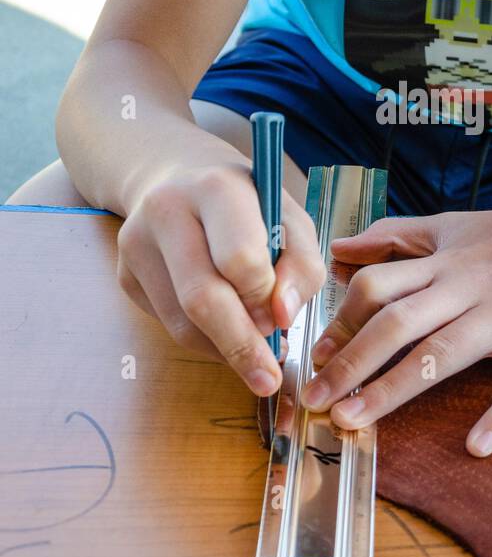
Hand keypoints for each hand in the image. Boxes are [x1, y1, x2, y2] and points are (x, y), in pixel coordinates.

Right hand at [116, 158, 325, 396]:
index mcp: (215, 187)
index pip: (239, 258)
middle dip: (241, 345)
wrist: (177, 178)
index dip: (264, 297)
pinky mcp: (125, 275)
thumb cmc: (249, 204)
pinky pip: (168, 326)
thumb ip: (301, 266)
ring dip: (223, 349)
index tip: (281, 319)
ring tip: (254, 352)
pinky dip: (204, 341)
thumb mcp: (290, 219)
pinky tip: (225, 329)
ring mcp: (136, 244)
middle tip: (268, 378)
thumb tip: (281, 318)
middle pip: (201, 298)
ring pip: (181, 323)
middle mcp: (166, 210)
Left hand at [302, 177, 491, 453]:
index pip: (378, 288)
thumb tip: (341, 247)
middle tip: (313, 400)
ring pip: (442, 353)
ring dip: (392, 390)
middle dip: (350, 363)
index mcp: (443, 263)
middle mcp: (467, 287)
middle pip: (397, 323)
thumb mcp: (453, 226)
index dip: (342, 322)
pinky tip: (478, 446)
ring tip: (353, 421)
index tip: (313, 357)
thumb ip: (397, 236)